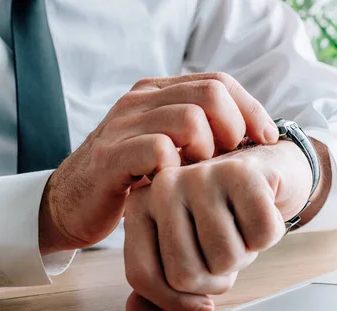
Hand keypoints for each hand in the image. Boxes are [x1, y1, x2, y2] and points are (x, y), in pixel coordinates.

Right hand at [38, 73, 278, 252]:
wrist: (70, 202)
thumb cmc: (128, 177)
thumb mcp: (166, 145)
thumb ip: (197, 131)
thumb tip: (252, 132)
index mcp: (156, 92)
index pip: (218, 81)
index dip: (250, 109)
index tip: (266, 139)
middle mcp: (140, 100)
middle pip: (210, 94)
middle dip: (233, 129)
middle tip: (227, 161)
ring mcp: (123, 125)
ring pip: (190, 119)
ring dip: (206, 152)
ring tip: (196, 174)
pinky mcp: (110, 156)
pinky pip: (158, 150)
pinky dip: (176, 170)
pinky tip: (171, 185)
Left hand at [124, 141, 312, 310]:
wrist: (262, 173)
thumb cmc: (220, 216)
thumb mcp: (185, 251)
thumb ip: (158, 284)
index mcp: (139, 207)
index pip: (143, 275)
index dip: (174, 302)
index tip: (198, 302)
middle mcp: (163, 187)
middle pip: (183, 274)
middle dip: (215, 279)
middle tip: (223, 253)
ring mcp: (201, 176)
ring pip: (223, 259)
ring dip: (242, 257)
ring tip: (239, 231)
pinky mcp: (242, 174)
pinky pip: (260, 237)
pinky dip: (267, 236)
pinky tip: (258, 213)